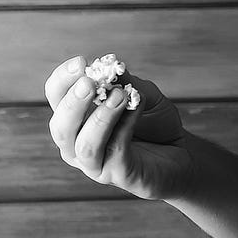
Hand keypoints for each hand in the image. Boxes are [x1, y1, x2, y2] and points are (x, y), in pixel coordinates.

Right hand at [44, 56, 192, 199]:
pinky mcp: (119, 175)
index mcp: (76, 119)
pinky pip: (115, 151)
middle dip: (72, 103)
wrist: (182, 152)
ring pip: (84, 145)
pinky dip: (125, 126)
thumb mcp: (140, 93)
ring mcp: (96, 164)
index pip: (56, 97)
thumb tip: (109, 64)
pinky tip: (137, 107)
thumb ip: (124, 81)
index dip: (63, 79)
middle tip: (89, 82)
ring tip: (120, 95)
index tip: (81, 61)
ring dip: (100, 118)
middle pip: (60, 126)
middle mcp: (77, 144)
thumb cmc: (155, 123)